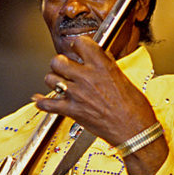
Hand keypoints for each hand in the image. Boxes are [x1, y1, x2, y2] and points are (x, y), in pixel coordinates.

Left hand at [32, 36, 167, 174]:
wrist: (135, 131)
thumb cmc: (135, 109)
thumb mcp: (123, 79)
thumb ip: (107, 67)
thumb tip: (98, 60)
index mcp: (102, 66)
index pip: (81, 43)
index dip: (77, 44)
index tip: (77, 48)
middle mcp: (87, 77)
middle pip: (58, 60)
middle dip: (60, 62)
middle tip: (64, 66)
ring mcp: (77, 94)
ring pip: (50, 78)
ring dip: (53, 80)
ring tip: (58, 82)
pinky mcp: (72, 111)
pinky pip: (48, 104)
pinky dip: (41, 102)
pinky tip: (38, 99)